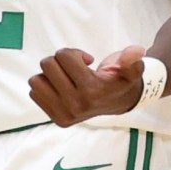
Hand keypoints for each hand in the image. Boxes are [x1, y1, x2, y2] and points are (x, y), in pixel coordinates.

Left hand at [29, 45, 146, 126]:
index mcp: (91, 90)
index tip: (87, 61)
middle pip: (47, 64)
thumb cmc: (120, 81)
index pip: (63, 56)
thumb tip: (136, 51)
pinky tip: (62, 89)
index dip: (75, 53)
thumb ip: (132, 59)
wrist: (118, 103)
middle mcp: (76, 105)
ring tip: (67, 79)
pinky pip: (34, 92)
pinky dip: (45, 87)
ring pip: (36, 80)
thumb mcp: (132, 69)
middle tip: (76, 69)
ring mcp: (64, 114)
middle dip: (60, 61)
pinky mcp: (56, 118)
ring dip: (50, 74)